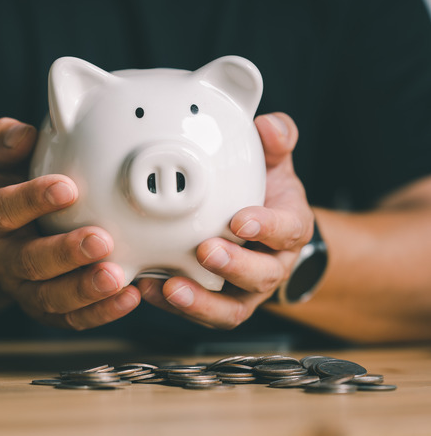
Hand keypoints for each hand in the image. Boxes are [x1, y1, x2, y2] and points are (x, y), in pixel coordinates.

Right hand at [0, 118, 140, 329]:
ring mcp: (25, 288)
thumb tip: (24, 133)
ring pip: (50, 297)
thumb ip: (6, 143)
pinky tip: (130, 297)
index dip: (33, 200)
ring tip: (117, 277)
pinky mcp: (48, 310)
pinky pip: (72, 319)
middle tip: (101, 240)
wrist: (0, 240)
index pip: (5, 209)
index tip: (68, 188)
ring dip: (84, 290)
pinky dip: (100, 313)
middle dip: (65, 253)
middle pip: (29, 261)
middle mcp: (4, 258)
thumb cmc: (8, 190)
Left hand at [138, 112, 313, 328]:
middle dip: (234, 266)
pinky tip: (150, 289)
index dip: (268, 227)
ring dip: (202, 300)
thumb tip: (270, 125)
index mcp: (288, 229)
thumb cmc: (263, 196)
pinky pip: (203, 315)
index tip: (241, 219)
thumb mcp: (274, 165)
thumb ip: (275, 143)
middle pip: (262, 274)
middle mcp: (271, 265)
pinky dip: (176, 306)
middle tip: (205, 251)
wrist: (263, 235)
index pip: (287, 230)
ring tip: (170, 286)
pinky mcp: (220, 305)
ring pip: (232, 308)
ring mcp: (246, 291)